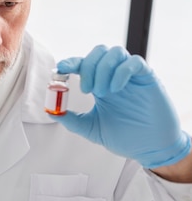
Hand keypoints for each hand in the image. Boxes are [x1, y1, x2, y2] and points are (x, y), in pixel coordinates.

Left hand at [53, 45, 189, 168]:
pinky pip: (134, 63)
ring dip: (103, 69)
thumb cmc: (124, 136)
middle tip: (86, 89)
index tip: (60, 69)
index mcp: (99, 84)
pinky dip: (121, 72)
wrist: (149, 148)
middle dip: (87, 66)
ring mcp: (131, 76)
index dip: (70, 62)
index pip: (83, 64)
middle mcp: (114, 76)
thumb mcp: (91, 128)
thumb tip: (51, 111)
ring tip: (102, 92)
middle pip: (98, 52)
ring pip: (115, 52)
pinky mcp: (148, 78)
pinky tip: (115, 89)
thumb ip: (72, 119)